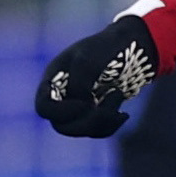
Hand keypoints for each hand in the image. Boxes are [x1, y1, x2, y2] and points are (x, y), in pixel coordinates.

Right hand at [35, 18, 158, 138]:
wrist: (131, 45)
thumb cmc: (105, 48)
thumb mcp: (88, 60)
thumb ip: (79, 84)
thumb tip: (85, 107)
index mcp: (54, 80)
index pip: (44, 108)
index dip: (61, 112)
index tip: (86, 104)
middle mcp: (62, 96)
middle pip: (62, 125)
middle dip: (88, 120)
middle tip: (108, 104)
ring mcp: (78, 106)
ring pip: (81, 130)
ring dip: (103, 121)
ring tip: (118, 95)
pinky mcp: (95, 112)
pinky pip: (97, 131)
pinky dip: (111, 125)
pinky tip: (124, 114)